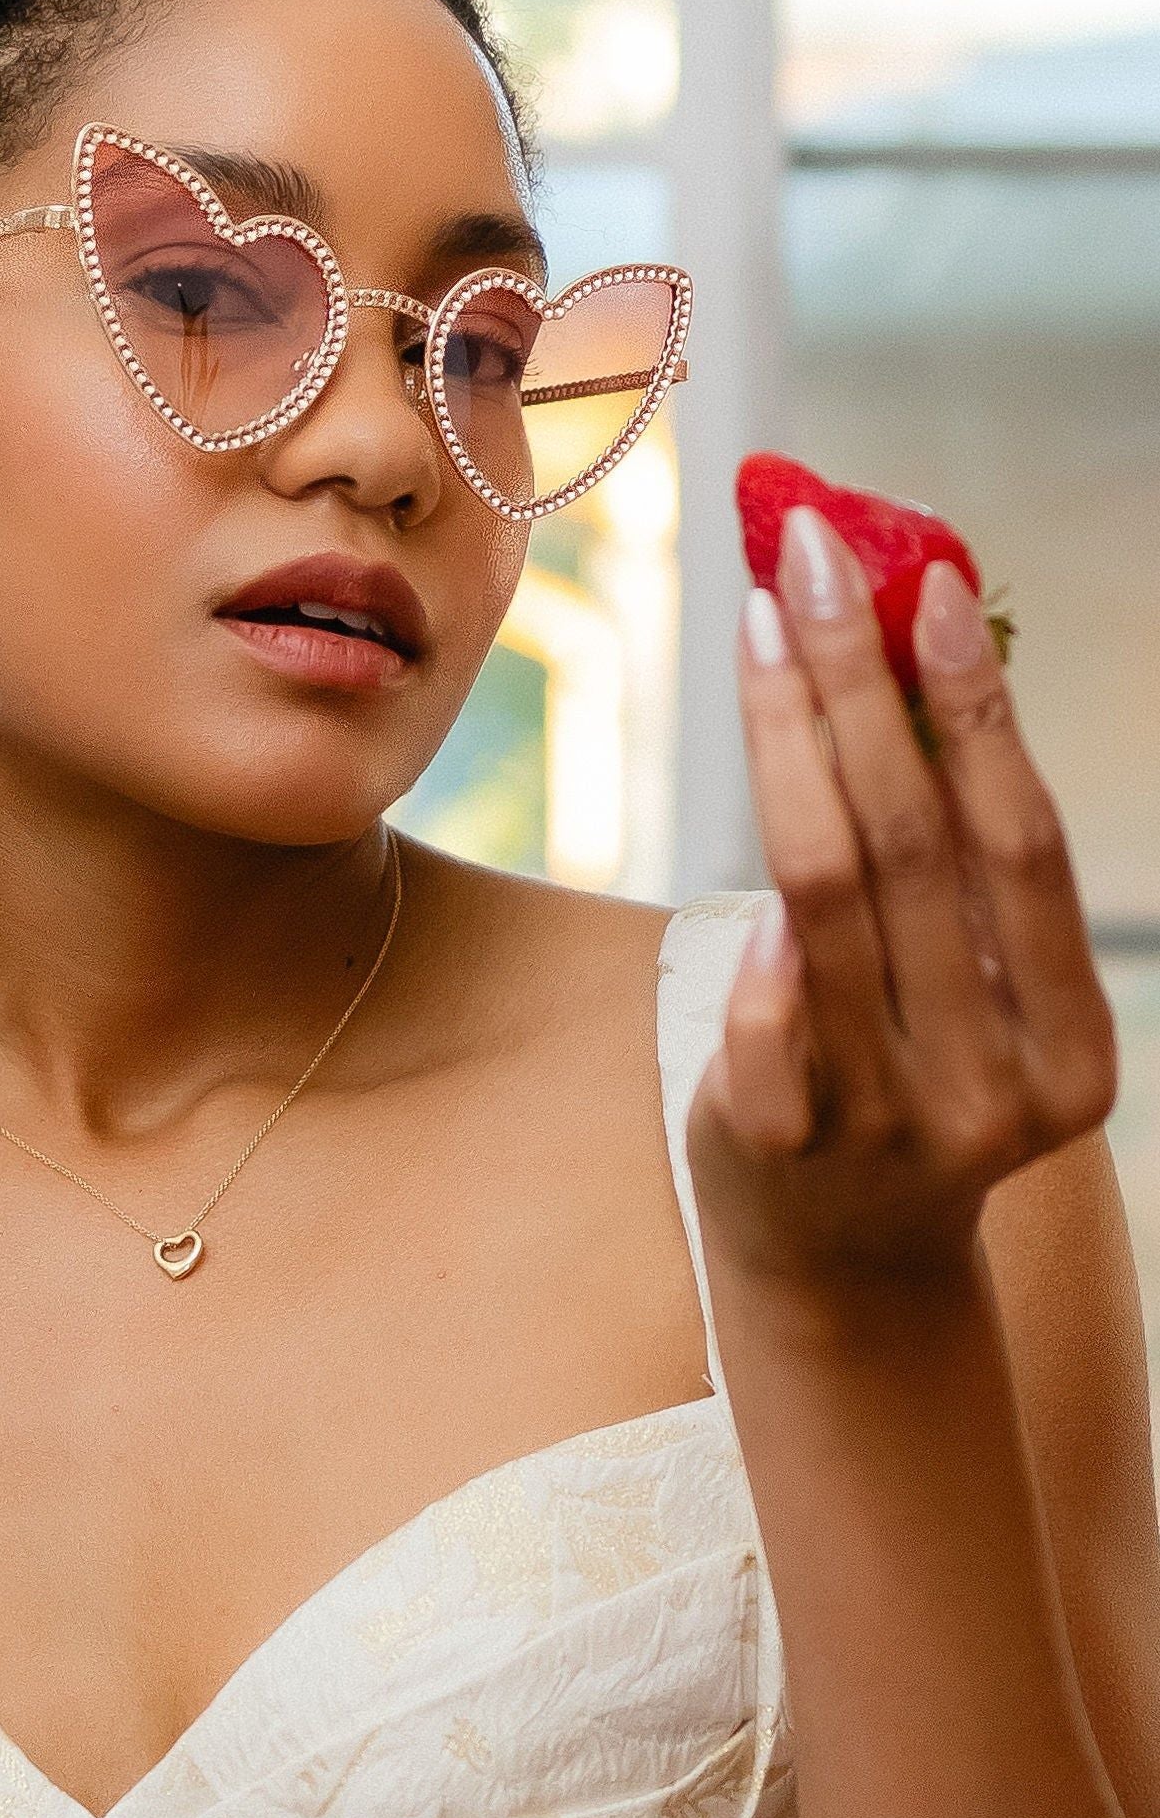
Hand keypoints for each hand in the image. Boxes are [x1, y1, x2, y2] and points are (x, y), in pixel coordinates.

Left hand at [686, 501, 1118, 1291]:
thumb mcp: (963, 987)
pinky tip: (747, 805)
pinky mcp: (780, 1142)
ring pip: (824, 891)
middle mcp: (991, 1087)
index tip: (933, 580)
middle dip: (859, 681)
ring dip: (785, 738)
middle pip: (915, 843)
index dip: (977, 704)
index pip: (1025, 843)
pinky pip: (761, 1000)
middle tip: (812, 556)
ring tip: (758, 625)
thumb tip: (904, 632)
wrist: (843, 1261)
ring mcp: (884, 1120)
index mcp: (1069, 1045)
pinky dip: (754, 910)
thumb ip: (950, 853)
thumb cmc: (906, 1073)